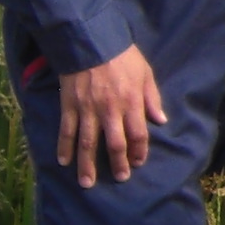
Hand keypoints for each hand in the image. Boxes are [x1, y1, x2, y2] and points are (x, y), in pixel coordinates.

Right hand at [55, 45, 168, 186]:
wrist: (91, 40)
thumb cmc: (122, 56)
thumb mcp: (145, 73)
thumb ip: (152, 98)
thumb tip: (161, 121)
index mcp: (131, 102)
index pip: (138, 135)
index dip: (138, 152)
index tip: (137, 163)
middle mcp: (110, 110)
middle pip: (114, 144)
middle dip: (117, 164)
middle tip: (119, 178)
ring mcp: (87, 109)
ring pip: (87, 143)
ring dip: (87, 165)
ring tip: (87, 183)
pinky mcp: (69, 105)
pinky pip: (66, 130)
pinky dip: (64, 147)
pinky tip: (63, 161)